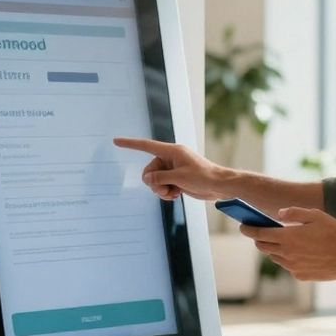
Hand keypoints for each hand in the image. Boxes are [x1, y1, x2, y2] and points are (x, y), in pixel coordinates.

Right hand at [113, 137, 230, 200]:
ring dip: (161, 190)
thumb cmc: (204, 177)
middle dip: (154, 183)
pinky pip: (162, 186)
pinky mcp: (176, 178)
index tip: (116, 141)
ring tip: (174, 193)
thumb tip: (148, 179)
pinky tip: (177, 194)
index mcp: (172, 151)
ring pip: (155, 181)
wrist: (219, 186)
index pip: (146, 146)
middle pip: (149, 170)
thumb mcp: (179, 178)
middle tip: (166, 189)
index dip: (130, 144)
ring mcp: (173, 169)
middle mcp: (171, 158)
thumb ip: (160, 178)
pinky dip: (166, 192)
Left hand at [241, 207, 335, 281]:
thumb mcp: (315, 215)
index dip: (249, 230)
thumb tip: (278, 215)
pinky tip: (298, 253)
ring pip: (275, 257)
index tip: (243, 226)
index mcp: (288, 238)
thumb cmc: (334, 233)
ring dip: (274, 249)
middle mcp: (287, 254)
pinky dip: (288, 259)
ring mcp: (293, 267)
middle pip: (263, 247)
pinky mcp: (301, 276)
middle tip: (261, 232)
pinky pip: (288, 266)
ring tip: (283, 241)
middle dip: (259, 239)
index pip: (260, 234)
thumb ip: (294, 213)